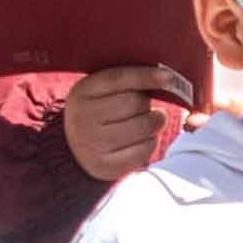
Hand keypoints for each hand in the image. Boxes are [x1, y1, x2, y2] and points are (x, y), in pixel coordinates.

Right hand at [58, 65, 185, 180]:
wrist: (74, 149)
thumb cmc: (99, 112)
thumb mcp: (101, 91)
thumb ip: (126, 81)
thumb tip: (165, 77)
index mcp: (82, 91)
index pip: (118, 78)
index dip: (146, 76)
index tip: (168, 77)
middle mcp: (82, 118)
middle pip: (135, 103)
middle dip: (147, 104)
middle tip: (144, 108)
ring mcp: (92, 144)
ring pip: (143, 127)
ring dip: (153, 123)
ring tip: (147, 122)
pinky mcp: (105, 166)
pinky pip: (143, 151)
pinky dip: (150, 143)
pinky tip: (143, 140)